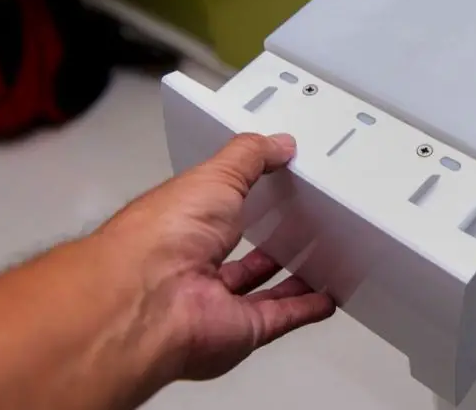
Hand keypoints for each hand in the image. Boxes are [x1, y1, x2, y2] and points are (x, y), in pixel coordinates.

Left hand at [97, 133, 335, 380]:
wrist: (150, 301)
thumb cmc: (165, 234)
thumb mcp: (213, 176)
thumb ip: (249, 157)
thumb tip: (280, 144)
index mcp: (179, 226)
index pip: (211, 210)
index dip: (236, 198)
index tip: (269, 183)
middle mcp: (193, 266)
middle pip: (234, 257)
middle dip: (261, 247)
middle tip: (294, 230)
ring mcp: (216, 302)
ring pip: (257, 290)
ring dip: (286, 282)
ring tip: (315, 264)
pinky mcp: (242, 330)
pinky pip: (281, 318)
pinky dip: (305, 310)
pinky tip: (326, 298)